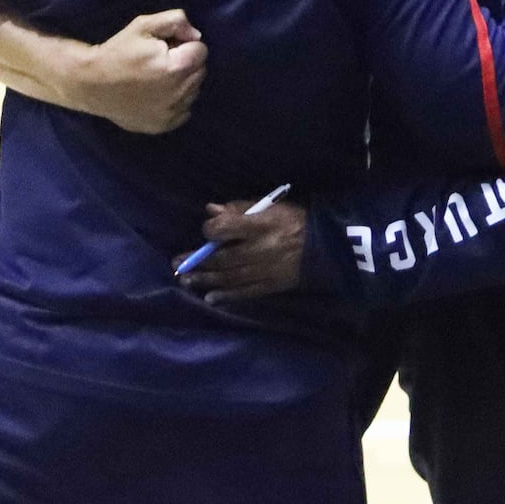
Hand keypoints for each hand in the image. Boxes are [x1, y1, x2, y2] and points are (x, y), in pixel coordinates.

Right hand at [70, 10, 207, 132]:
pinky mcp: (164, 125)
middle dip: (185, 63)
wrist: (91, 84)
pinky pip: (185, 110)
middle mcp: (179, 93)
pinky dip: (176, 101)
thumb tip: (196, 36)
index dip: (183, 45)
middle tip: (160, 62)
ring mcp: (172, 112)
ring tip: (157, 78)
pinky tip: (156, 94)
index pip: (201, 51)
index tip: (165, 47)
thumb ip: (176, 22)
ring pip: (194, 91)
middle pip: (200, 71)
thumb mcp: (143, 25)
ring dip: (182, 83)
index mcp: (176, 67)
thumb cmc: (117, 52)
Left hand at [183, 199, 306, 300]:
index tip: (206, 232)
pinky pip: (245, 293)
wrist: (326, 244)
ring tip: (187, 281)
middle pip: (222, 259)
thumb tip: (210, 210)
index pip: (225, 229)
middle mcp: (260, 249)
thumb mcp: (270, 205)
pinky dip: (226, 296)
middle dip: (197, 262)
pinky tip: (210, 298)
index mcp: (260, 225)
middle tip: (178, 264)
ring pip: (229, 278)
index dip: (211, 230)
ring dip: (205, 280)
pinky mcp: (271, 285)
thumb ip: (239, 208)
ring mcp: (265, 270)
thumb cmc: (294, 219)